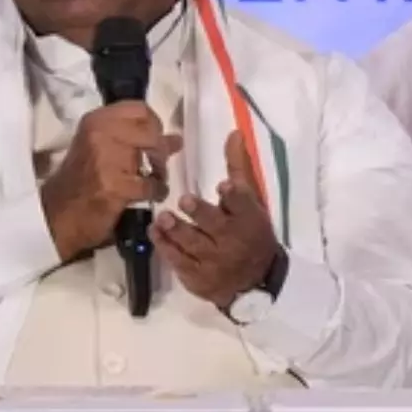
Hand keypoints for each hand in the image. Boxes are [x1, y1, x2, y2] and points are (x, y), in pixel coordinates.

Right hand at [40, 102, 181, 261]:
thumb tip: (176, 138)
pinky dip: (156, 191)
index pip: (139, 108)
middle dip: (160, 149)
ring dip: (160, 171)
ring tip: (154, 180)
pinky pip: (150, 184)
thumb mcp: (101, 150)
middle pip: (151, 130)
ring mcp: (106, 159)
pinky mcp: (114, 185)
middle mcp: (100, 133)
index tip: (154, 139)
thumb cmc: (80, 180)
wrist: (58, 214)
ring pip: (153, 154)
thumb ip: (134, 139)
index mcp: (96, 121)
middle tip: (157, 164)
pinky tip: (151, 195)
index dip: (155, 124)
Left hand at [152, 131, 278, 308]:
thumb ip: (238, 168)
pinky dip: (167, 248)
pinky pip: (180, 263)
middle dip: (201, 214)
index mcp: (248, 219)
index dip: (234, 196)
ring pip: (194, 245)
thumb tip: (233, 132)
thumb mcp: (250, 201)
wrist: (255, 279)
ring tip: (163, 219)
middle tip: (184, 200)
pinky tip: (155, 233)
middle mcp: (232, 242)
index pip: (243, 205)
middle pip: (216, 226)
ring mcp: (215, 263)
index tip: (222, 186)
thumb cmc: (250, 232)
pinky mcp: (199, 279)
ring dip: (177, 231)